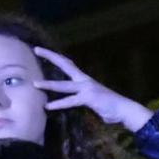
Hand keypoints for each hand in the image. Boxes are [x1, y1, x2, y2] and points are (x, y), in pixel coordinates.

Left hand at [33, 45, 153, 132]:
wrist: (124, 110)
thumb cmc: (107, 106)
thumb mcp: (89, 99)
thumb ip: (77, 97)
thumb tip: (67, 99)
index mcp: (83, 79)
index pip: (67, 64)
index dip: (55, 56)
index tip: (42, 50)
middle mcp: (84, 80)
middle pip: (64, 64)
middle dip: (50, 56)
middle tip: (36, 49)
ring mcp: (86, 88)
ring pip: (64, 85)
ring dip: (49, 84)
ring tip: (34, 83)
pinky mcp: (89, 97)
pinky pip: (71, 100)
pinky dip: (59, 103)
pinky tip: (48, 106)